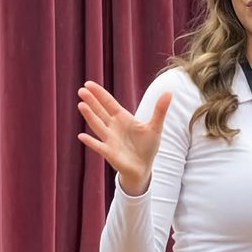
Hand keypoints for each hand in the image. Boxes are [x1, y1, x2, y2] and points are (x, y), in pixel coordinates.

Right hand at [77, 80, 172, 195]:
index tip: (88, 84)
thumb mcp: (156, 126)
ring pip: (97, 125)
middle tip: (81, 90)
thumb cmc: (148, 146)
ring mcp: (110, 139)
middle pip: (100, 111)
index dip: (99, 94)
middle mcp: (113, 127)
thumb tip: (169, 91)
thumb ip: (160, 109)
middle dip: (91, 101)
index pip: (109, 103)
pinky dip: (91, 142)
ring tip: (81, 105)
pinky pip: (98, 146)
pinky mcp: (109, 152)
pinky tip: (81, 136)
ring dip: (89, 116)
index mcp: (123, 118)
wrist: (143, 167)